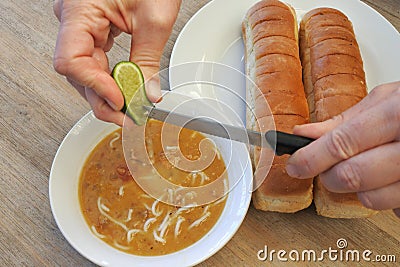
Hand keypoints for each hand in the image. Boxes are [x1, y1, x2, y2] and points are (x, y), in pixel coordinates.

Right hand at [53, 0, 180, 124]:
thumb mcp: (154, 19)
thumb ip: (148, 60)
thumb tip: (146, 93)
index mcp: (79, 11)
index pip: (72, 62)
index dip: (96, 87)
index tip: (120, 101)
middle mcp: (73, 20)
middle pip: (78, 73)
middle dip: (104, 98)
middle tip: (128, 116)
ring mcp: (82, 26)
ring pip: (86, 71)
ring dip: (108, 92)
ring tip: (130, 107)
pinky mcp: (93, 29)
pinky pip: (95, 60)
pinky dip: (111, 78)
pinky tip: (124, 89)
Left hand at [285, 81, 399, 217]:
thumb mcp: (385, 102)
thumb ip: (342, 121)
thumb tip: (303, 134)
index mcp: (397, 115)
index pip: (342, 143)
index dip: (311, 158)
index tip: (295, 165)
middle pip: (352, 175)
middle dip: (330, 176)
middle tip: (327, 168)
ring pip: (371, 198)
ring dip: (357, 188)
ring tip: (365, 167)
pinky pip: (394, 208)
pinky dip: (384, 196)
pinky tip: (389, 177)